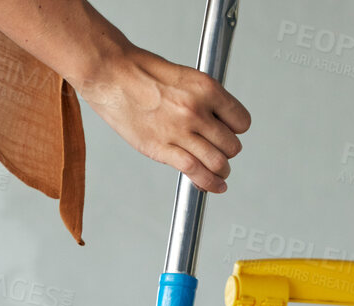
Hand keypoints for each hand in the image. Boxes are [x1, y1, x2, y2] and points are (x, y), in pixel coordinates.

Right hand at [73, 44, 250, 193]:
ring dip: (221, 171)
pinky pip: (194, 171)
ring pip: (217, 162)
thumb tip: (214, 120)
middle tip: (221, 153)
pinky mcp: (161, 149)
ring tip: (220, 173)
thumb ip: (202, 99)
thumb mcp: (185, 77)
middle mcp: (196, 111)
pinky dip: (208, 183)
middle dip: (228, 152)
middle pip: (231, 145)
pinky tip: (213, 186)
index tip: (229, 133)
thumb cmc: (142, 73)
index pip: (241, 121)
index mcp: (207, 89)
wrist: (112, 76)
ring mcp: (179, 131)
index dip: (236, 129)